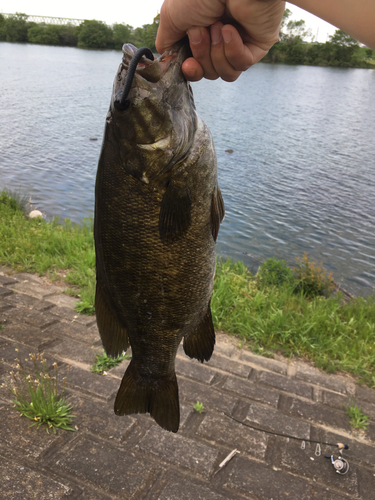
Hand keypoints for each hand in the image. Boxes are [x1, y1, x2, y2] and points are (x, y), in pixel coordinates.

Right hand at [156, 0, 285, 81]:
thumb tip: (166, 60)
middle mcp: (220, 38)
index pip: (197, 67)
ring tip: (218, 26)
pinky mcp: (258, 44)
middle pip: (210, 72)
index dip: (192, 70)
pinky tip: (230, 29)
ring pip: (226, 72)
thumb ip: (167, 41)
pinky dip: (233, 49)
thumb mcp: (172, 16)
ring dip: (217, 52)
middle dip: (203, 55)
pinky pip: (241, 64)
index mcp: (202, 31)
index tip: (188, 64)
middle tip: (202, 30)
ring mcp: (241, 42)